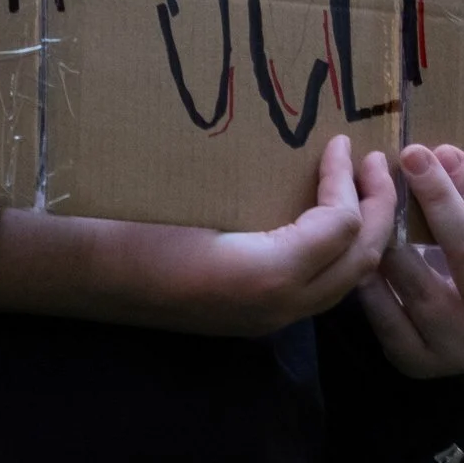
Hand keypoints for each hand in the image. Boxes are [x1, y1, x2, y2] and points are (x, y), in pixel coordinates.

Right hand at [100, 133, 395, 336]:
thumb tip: (334, 161)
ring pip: (342, 282)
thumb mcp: (208, 198)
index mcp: (268, 276)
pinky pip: (315, 289)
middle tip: (376, 164)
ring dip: (362, 235)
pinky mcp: (252, 319)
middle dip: (378, 211)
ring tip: (362, 189)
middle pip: (358, 263)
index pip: (341, 226)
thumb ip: (273, 195)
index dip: (347, 181)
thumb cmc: (136, 226)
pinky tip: (322, 220)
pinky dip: (333, 253)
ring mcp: (265, 319)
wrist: (85, 273)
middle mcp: (277, 308)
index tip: (340, 143)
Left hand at [355, 144, 463, 376]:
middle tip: (411, 156)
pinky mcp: (420, 363)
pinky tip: (364, 248)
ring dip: (396, 239)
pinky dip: (373, 283)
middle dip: (438, 198)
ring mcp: (462, 348)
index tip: (444, 151)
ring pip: (422, 286)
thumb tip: (439, 155)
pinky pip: (389, 319)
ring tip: (378, 198)